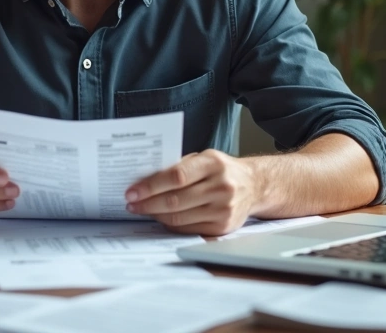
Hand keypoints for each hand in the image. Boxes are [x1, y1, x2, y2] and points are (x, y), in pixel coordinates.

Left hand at [124, 149, 258, 235]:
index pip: (177, 176)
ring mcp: (223, 209)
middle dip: (148, 203)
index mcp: (214, 163)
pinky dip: (170, 224)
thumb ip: (179, 166)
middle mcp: (221, 187)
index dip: (151, 186)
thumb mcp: (205, 158)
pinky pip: (188, 228)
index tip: (132, 192)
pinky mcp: (222, 227)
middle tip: (131, 203)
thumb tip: (145, 179)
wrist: (254, 186)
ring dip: (155, 215)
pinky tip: (160, 217)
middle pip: (176, 200)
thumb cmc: (222, 170)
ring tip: (142, 210)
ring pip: (180, 217)